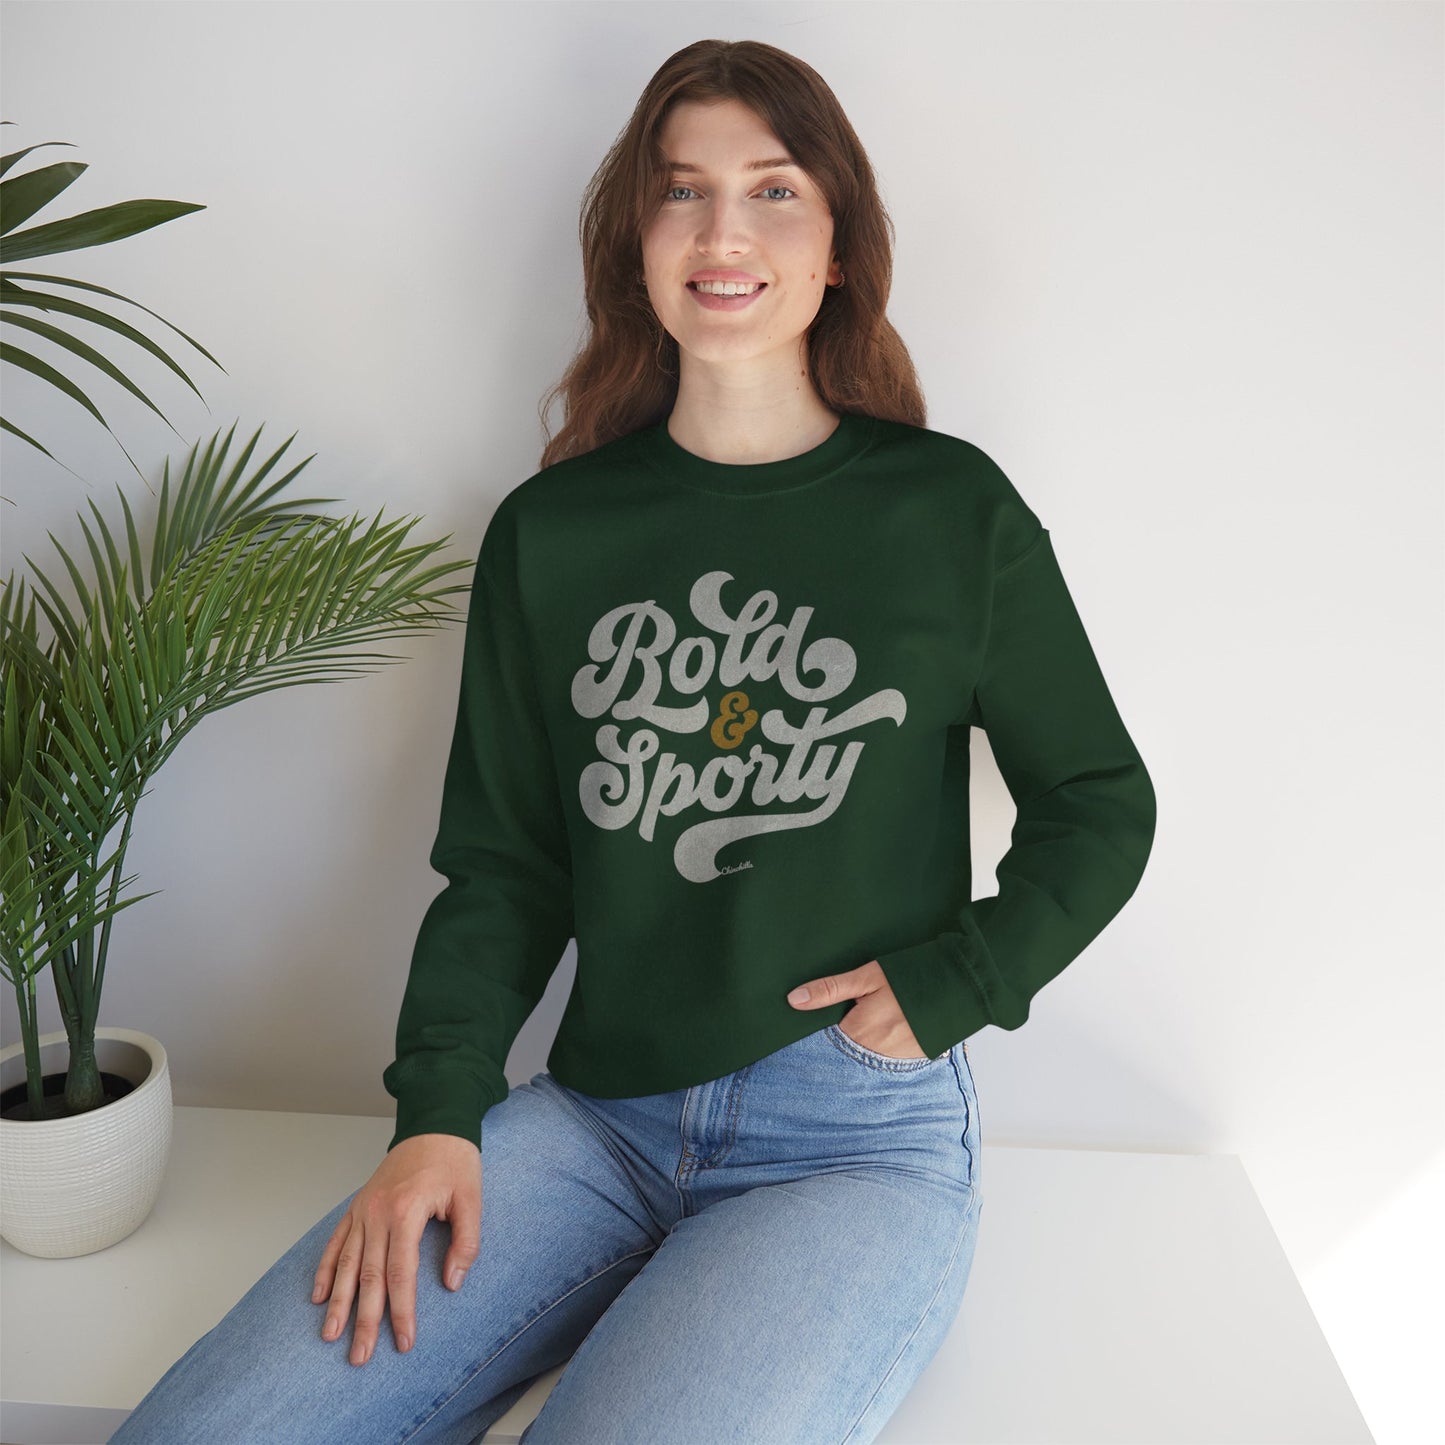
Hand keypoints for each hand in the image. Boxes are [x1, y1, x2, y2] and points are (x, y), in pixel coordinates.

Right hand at [312, 1132, 480, 1365]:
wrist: (434, 1123)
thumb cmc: (455, 1160)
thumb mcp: (471, 1199)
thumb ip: (466, 1242)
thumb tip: (451, 1283)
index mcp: (406, 1212)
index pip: (400, 1273)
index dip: (401, 1311)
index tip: (403, 1341)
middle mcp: (378, 1213)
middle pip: (368, 1276)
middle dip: (363, 1319)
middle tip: (359, 1356)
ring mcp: (364, 1209)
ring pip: (345, 1263)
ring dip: (337, 1302)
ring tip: (330, 1335)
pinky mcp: (358, 1206)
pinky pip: (336, 1241)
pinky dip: (325, 1269)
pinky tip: (318, 1295)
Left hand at [786, 959, 928, 1057]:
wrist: (961, 983)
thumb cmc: (911, 976)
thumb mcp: (868, 977)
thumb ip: (830, 990)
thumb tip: (794, 1000)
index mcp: (860, 1032)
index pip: (826, 1044)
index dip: (818, 1034)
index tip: (813, 1027)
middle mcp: (876, 1053)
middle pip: (846, 1053)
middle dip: (840, 1042)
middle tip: (850, 1018)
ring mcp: (897, 1060)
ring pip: (867, 1058)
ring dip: (862, 1045)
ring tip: (871, 1023)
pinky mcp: (915, 1059)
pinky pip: (888, 1060)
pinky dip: (882, 1048)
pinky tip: (888, 1031)